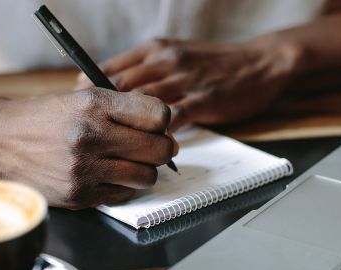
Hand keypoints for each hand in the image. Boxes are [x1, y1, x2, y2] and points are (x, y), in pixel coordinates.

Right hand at [0, 88, 176, 208]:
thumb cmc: (42, 118)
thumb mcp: (79, 97)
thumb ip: (121, 108)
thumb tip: (165, 128)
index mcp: (93, 104)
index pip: (158, 115)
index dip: (161, 121)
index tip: (154, 126)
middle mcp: (90, 135)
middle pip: (159, 149)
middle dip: (160, 149)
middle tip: (149, 148)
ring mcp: (84, 168)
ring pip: (146, 176)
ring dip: (143, 170)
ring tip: (127, 162)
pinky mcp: (78, 194)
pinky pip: (122, 194)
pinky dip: (121, 187)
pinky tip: (105, 175)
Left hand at [76, 37, 299, 128]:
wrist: (261, 62)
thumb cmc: (216, 64)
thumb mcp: (177, 55)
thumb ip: (148, 71)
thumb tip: (116, 93)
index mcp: (154, 50)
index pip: (108, 69)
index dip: (89, 91)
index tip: (79, 111)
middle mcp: (164, 61)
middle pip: (118, 87)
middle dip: (101, 114)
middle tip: (89, 136)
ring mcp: (183, 80)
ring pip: (140, 105)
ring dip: (125, 129)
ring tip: (113, 148)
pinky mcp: (201, 99)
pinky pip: (170, 120)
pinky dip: (156, 137)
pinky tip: (149, 149)